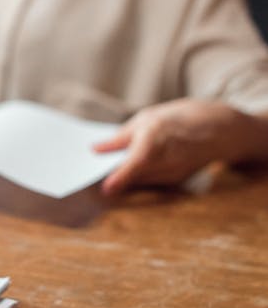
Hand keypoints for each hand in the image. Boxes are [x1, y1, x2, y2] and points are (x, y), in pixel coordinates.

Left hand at [94, 98, 252, 195]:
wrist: (217, 129)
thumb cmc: (177, 118)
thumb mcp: (145, 119)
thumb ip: (120, 137)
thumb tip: (95, 149)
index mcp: (157, 136)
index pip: (137, 162)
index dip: (121, 177)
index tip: (106, 189)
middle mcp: (167, 158)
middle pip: (134, 175)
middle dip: (114, 175)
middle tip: (91, 171)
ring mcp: (175, 172)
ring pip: (141, 181)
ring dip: (125, 178)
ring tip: (109, 168)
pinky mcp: (177, 181)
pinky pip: (151, 183)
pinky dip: (139, 178)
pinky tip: (130, 170)